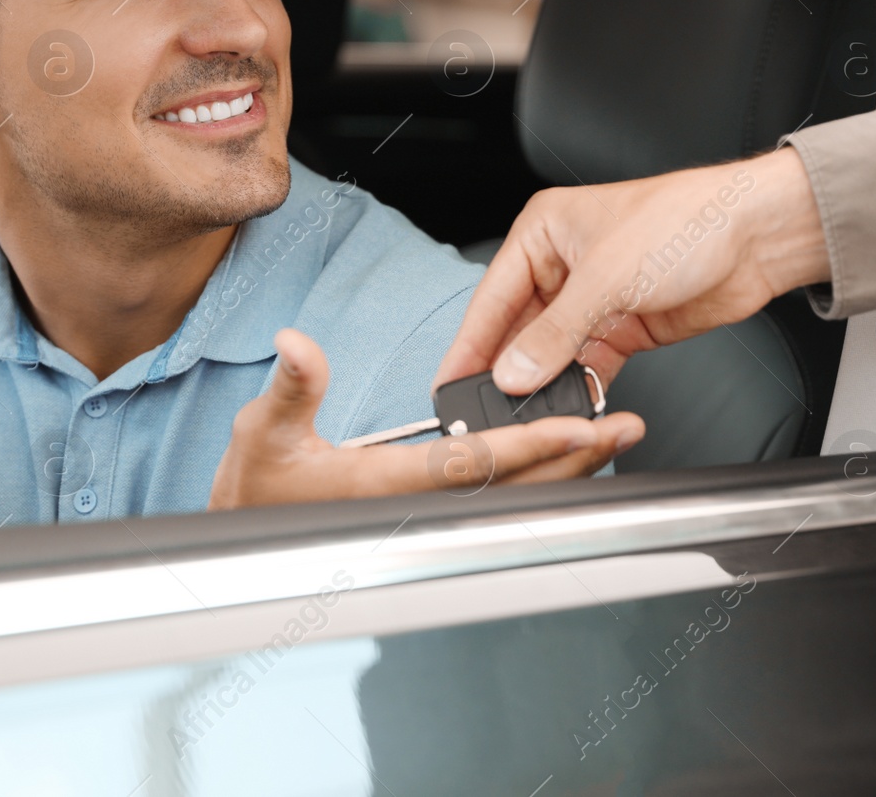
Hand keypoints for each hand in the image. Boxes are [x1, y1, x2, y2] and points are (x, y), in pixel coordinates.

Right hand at [208, 328, 643, 509]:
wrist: (250, 532)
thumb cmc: (258, 487)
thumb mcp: (263, 430)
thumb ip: (292, 386)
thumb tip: (297, 344)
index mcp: (388, 484)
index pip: (474, 460)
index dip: (531, 443)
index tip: (579, 425)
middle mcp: (419, 504)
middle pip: (514, 484)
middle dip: (574, 458)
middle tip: (625, 428)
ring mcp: (428, 511)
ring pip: (513, 493)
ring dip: (565, 467)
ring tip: (611, 437)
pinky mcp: (428, 508)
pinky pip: (497, 492)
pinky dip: (536, 472)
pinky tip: (560, 452)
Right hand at [434, 148, 829, 396]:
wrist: (759, 235)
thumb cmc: (688, 219)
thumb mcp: (608, 276)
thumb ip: (555, 331)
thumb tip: (514, 373)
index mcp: (542, 234)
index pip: (491, 298)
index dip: (470, 345)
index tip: (450, 383)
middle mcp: (562, 266)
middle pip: (517, 330)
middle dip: (506, 370)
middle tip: (486, 412)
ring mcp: (592, 300)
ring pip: (551, 354)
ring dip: (544, 384)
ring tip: (529, 416)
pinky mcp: (622, 328)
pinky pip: (587, 366)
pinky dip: (580, 388)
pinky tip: (572, 408)